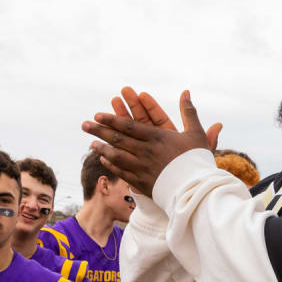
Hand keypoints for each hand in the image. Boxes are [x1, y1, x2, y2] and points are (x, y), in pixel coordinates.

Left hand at [82, 88, 221, 197]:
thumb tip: (186, 91)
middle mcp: (146, 152)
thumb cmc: (197, 160)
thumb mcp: (196, 133)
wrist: (197, 189)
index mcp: (157, 138)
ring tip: (91, 144)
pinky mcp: (141, 183)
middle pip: (118, 139)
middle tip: (84, 125)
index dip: (112, 120)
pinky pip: (122, 172)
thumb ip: (188, 112)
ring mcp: (142, 168)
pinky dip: (111, 165)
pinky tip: (104, 160)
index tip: (98, 115)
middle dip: (99, 131)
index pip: (129, 126)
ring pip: (117, 156)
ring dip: (102, 149)